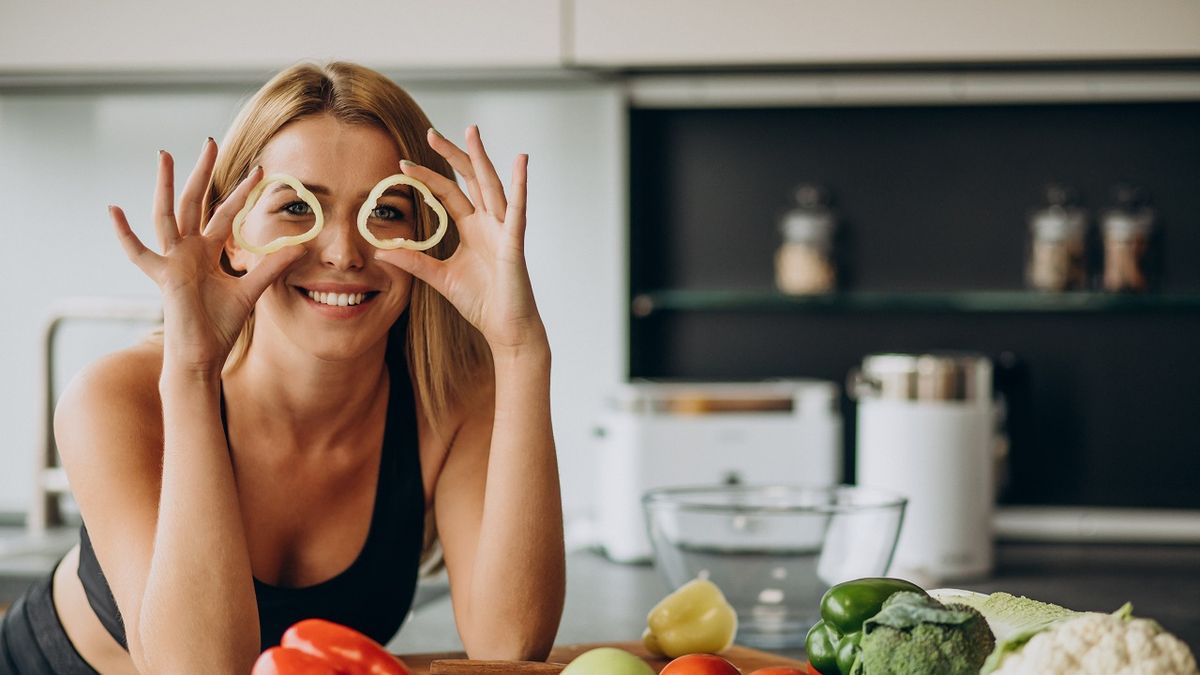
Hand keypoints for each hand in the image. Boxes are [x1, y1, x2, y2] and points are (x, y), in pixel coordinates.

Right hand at [110, 140, 305, 374]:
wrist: (202, 354)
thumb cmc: (219, 325)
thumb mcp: (251, 291)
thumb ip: (271, 268)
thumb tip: (300, 248)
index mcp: (207, 252)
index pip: (224, 214)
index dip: (240, 193)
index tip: (259, 171)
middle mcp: (188, 250)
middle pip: (194, 203)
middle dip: (202, 173)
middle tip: (209, 142)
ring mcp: (173, 260)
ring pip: (168, 214)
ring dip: (167, 185)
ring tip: (165, 155)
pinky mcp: (164, 276)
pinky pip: (140, 253)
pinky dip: (124, 234)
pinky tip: (113, 210)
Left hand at [374, 126, 546, 355]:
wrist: (505, 328)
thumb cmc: (481, 303)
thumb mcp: (439, 278)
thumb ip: (414, 261)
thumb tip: (381, 250)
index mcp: (473, 229)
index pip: (448, 194)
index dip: (428, 177)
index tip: (404, 165)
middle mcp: (489, 223)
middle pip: (470, 180)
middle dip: (453, 155)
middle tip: (432, 133)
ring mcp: (504, 230)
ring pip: (491, 186)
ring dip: (481, 158)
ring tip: (472, 133)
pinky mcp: (514, 242)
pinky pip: (518, 210)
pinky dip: (520, 185)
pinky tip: (521, 162)